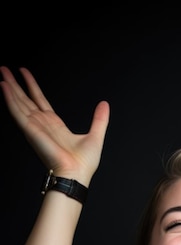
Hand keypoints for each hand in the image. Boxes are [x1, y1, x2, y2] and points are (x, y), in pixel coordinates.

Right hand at [0, 66, 109, 185]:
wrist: (76, 175)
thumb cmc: (83, 165)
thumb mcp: (95, 136)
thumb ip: (99, 119)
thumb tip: (105, 105)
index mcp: (55, 126)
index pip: (40, 101)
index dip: (32, 86)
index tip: (24, 73)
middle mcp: (42, 125)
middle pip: (25, 100)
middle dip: (15, 84)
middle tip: (5, 69)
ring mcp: (35, 127)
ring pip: (19, 103)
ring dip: (10, 87)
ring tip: (2, 72)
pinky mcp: (31, 131)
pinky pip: (17, 112)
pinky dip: (10, 99)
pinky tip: (4, 87)